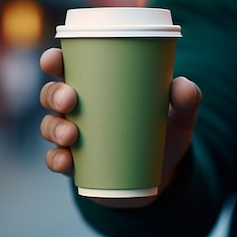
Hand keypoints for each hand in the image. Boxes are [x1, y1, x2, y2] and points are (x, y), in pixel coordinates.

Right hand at [39, 47, 201, 207]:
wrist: (159, 176)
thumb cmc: (163, 134)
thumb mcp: (180, 116)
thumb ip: (186, 100)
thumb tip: (183, 86)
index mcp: (95, 87)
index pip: (66, 67)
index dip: (53, 61)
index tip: (54, 60)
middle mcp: (78, 110)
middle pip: (52, 95)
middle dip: (54, 94)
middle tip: (70, 100)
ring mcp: (74, 138)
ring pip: (49, 126)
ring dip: (54, 128)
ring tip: (71, 134)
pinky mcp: (77, 164)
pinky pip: (56, 160)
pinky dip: (56, 160)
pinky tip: (65, 160)